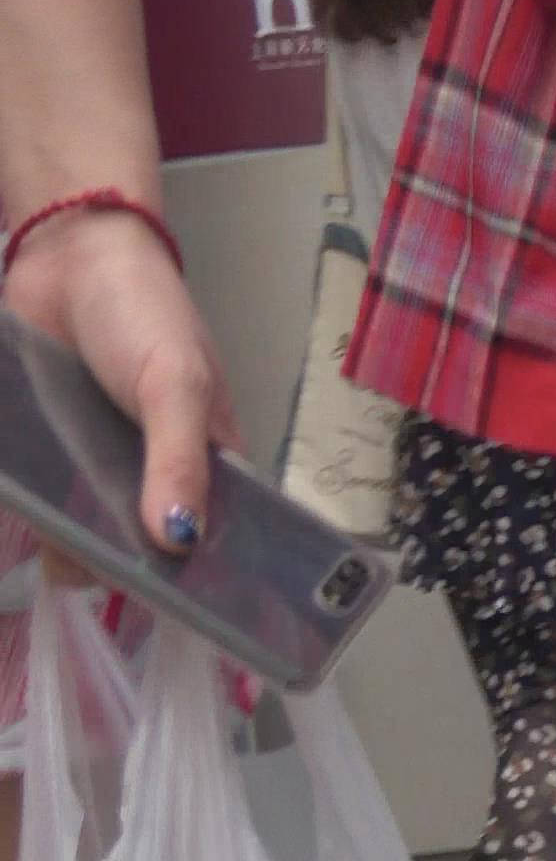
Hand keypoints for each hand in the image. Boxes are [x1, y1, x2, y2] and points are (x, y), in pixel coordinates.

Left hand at [6, 208, 239, 548]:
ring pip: (91, 537)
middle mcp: (157, 477)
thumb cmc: (143, 312)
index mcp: (208, 465)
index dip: (205, 579)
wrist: (67, 254)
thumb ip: (179, 462)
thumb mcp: (176, 385)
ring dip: (73, 549)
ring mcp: (102, 471)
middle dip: (126, 568)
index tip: (183, 606)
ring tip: (60, 547)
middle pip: (146, 553)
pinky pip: (50, 505)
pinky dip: (41, 520)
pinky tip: (33, 526)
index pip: (216, 542)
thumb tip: (178, 540)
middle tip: (100, 570)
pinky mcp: (56, 459)